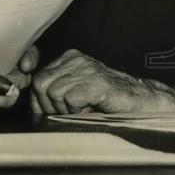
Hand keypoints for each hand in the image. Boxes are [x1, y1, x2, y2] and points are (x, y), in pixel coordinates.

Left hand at [30, 49, 174, 114]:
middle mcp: (76, 60)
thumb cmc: (107, 102)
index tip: (44, 113)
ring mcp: (88, 69)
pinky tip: (90, 111)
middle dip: (47, 106)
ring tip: (82, 112)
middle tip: (65, 115)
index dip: (37, 100)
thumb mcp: (77, 91)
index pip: (38, 78)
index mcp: (69, 59)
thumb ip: (57, 91)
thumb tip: (33, 106)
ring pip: (54, 92)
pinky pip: (71, 98)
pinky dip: (76, 111)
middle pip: (42, 84)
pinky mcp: (98, 82)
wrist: (141, 103)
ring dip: (64, 110)